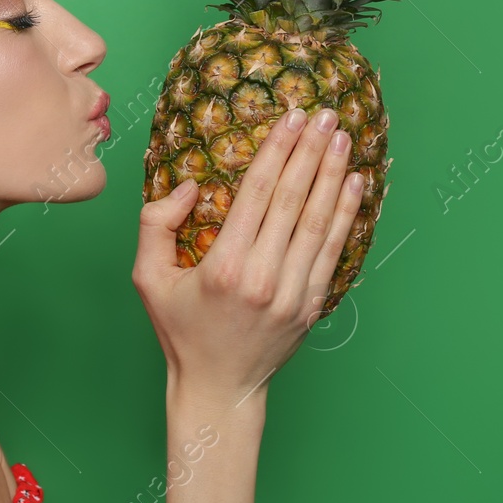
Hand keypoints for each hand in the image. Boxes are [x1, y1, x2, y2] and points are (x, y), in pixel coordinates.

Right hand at [132, 105, 366, 404]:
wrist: (219, 388)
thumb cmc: (181, 331)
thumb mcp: (148, 278)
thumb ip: (155, 225)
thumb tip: (190, 187)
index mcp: (223, 266)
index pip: (258, 194)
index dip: (278, 151)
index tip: (290, 118)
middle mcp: (263, 278)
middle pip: (295, 200)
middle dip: (311, 151)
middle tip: (323, 113)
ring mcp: (293, 294)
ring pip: (320, 222)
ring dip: (334, 175)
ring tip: (341, 137)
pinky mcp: (312, 305)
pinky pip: (334, 250)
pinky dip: (347, 214)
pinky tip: (354, 183)